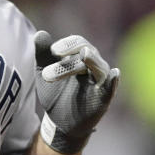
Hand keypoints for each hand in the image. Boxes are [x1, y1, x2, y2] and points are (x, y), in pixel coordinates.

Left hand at [34, 32, 119, 153]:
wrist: (59, 121)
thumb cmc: (54, 92)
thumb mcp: (44, 72)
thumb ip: (42, 53)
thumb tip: (40, 33)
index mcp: (79, 56)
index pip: (78, 42)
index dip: (67, 44)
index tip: (53, 50)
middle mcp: (93, 65)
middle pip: (86, 54)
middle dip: (66, 63)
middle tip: (46, 74)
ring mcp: (100, 81)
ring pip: (98, 67)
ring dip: (90, 61)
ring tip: (84, 55)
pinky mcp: (104, 98)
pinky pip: (111, 87)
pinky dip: (113, 80)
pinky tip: (115, 73)